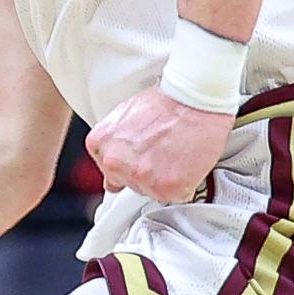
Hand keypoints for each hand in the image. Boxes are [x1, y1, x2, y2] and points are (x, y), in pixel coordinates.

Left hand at [88, 86, 231, 205]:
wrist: (194, 99)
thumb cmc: (166, 101)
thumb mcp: (124, 115)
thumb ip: (114, 142)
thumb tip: (112, 163)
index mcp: (99, 144)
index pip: (109, 171)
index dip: (130, 165)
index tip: (142, 158)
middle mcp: (115, 163)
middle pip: (129, 183)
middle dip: (145, 172)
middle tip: (163, 152)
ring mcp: (140, 177)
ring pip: (152, 191)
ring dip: (165, 178)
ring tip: (176, 153)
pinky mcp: (167, 187)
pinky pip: (177, 195)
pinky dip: (186, 183)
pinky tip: (187, 163)